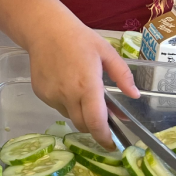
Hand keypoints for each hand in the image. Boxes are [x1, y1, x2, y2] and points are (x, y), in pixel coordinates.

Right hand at [27, 24, 139, 148]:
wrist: (45, 30)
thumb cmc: (78, 38)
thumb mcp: (106, 52)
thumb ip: (122, 75)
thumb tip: (134, 95)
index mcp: (87, 85)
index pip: (96, 122)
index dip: (105, 138)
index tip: (112, 145)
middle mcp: (68, 95)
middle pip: (83, 124)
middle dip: (94, 125)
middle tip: (102, 115)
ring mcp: (52, 96)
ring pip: (70, 116)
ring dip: (79, 112)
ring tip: (81, 90)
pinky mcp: (41, 94)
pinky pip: (57, 106)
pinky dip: (65, 102)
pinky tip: (66, 83)